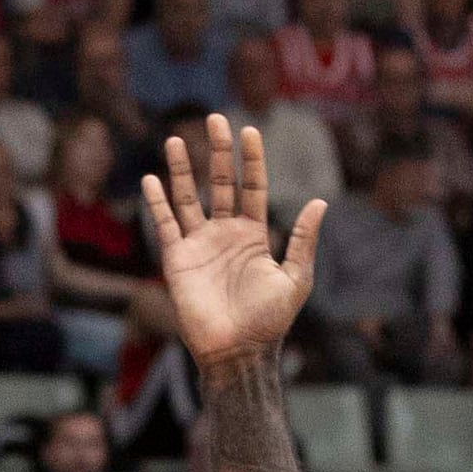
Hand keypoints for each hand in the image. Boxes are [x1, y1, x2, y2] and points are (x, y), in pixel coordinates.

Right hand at [139, 118, 321, 372]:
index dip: (251, 160)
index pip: (252, 187)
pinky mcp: (177, 259)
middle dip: (219, 151)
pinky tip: (152, 179)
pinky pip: (165, 225)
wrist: (237, 352)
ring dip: (183, 169)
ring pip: (189, 197)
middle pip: (221, 182)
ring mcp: (199, 244)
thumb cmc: (269, 321)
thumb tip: (320, 202)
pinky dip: (157, 203)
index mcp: (253, 235)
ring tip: (177, 139)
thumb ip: (303, 240)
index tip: (250, 132)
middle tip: (216, 119)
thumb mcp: (295, 279)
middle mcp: (225, 234)